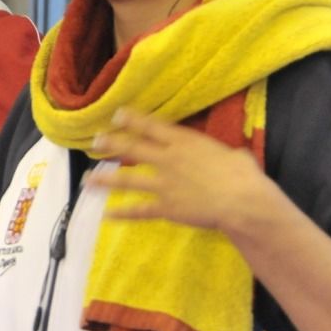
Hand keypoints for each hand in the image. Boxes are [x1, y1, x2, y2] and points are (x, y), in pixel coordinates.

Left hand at [86, 108, 270, 230]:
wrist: (242, 202)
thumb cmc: (244, 176)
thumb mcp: (236, 156)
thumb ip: (228, 155)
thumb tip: (238, 157)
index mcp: (184, 143)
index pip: (152, 127)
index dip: (132, 119)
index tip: (116, 114)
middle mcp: (168, 160)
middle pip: (133, 149)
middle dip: (112, 144)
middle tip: (94, 140)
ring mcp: (163, 184)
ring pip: (127, 181)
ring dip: (105, 180)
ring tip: (87, 180)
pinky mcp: (165, 208)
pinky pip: (139, 211)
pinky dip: (122, 214)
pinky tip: (106, 215)